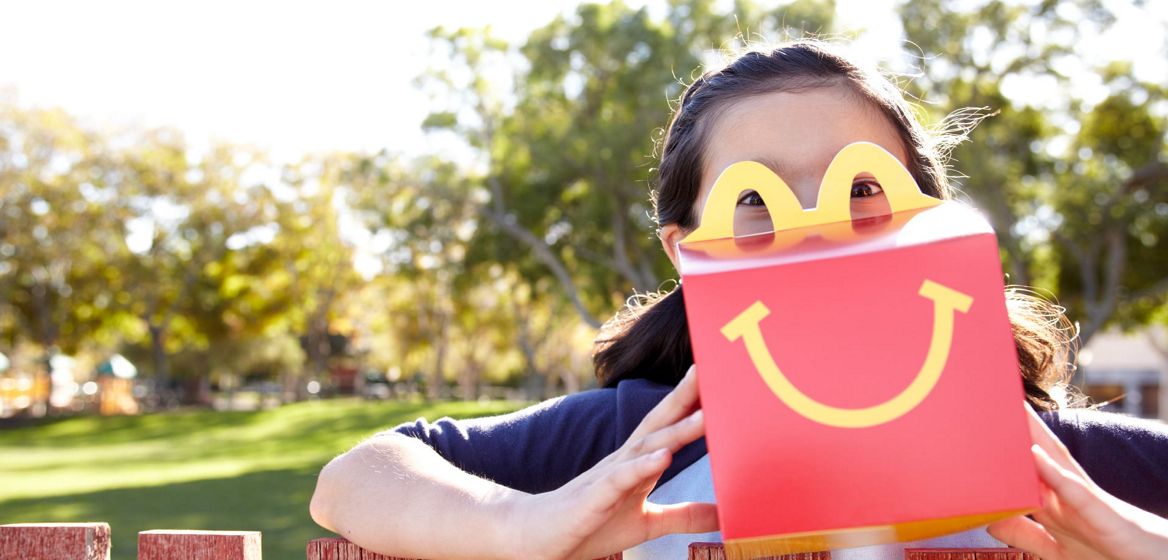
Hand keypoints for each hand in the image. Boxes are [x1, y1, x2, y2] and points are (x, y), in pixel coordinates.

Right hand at [502, 365, 717, 559]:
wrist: (536, 537)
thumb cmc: (588, 525)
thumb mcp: (646, 523)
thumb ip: (683, 516)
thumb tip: (722, 513)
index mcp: (635, 462)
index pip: (667, 426)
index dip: (691, 403)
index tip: (718, 379)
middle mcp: (622, 461)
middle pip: (658, 424)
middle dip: (685, 397)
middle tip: (711, 371)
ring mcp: (607, 477)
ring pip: (645, 448)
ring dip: (675, 430)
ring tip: (705, 416)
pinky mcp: (593, 499)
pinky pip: (620, 479)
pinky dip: (641, 466)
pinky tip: (664, 457)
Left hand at [987, 405, 1167, 559]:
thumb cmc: (1111, 555)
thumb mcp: (1057, 550)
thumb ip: (1026, 535)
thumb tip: (989, 520)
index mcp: (1059, 500)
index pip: (1025, 465)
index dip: (1002, 443)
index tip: (976, 421)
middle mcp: (1071, 492)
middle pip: (1037, 450)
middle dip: (1015, 424)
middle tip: (989, 392)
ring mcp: (1089, 501)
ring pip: (1056, 460)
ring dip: (1032, 434)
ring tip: (1008, 407)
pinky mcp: (1105, 516)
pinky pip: (1077, 492)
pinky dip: (1055, 473)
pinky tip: (1035, 454)